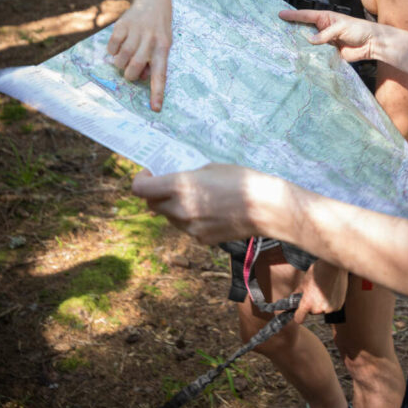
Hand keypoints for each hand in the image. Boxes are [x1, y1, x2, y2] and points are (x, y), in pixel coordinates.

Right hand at [107, 0, 172, 110]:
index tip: (155, 109)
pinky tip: (118, 46)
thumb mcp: (163, 45)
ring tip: (124, 59)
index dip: (157, 92)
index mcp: (164, 48)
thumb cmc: (159, 30)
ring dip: (120, 64)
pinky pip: (112, 46)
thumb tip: (142, 76)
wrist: (153, 0)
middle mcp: (150, 39)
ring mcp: (136, 31)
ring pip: (122, 58)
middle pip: (135, 67)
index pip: (161, 74)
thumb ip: (154, 61)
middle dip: (130, 75)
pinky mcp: (122, 25)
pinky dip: (112, 51)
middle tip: (130, 71)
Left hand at [132, 163, 285, 243]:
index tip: (149, 174)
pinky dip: (190, 219)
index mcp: (180, 186)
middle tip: (170, 185)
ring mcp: (190, 228)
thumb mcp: (210, 168)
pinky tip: (211, 211)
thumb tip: (175, 181)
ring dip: (173, 207)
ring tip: (196, 197)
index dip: (140, 180)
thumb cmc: (242, 180)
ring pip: (169, 218)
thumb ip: (187, 176)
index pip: (140, 189)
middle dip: (156, 194)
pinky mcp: (201, 239)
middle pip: (152, 205)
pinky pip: (186, 228)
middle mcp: (179, 209)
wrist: (267, 208)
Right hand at [279, 8, 377, 62]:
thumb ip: (326, 34)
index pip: (305, 16)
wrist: (371, 44)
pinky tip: (300, 59)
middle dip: (292, 30)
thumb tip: (310, 40)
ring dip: (300, 46)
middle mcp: (322, 29)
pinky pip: (316, 55)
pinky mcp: (328, 54)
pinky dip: (310, 57)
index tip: (280, 14)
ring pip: (308, 44)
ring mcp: (324, 42)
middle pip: (304, 30)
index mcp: (324, 18)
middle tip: (278, 32)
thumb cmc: (358, 29)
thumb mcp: (341, 27)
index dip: (293, 15)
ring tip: (285, 47)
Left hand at [293, 261, 347, 323]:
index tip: (299, 312)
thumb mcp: (303, 283)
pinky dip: (330, 302)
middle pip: (312, 312)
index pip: (299, 318)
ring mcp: (330, 308)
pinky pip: (331, 307)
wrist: (333, 266)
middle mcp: (319, 309)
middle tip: (314, 292)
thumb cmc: (317, 272)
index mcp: (308, 303)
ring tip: (323, 290)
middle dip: (312, 304)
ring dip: (322, 303)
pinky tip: (330, 291)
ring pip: (322, 309)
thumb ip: (297, 294)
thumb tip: (292, 300)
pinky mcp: (338, 306)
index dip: (298, 315)